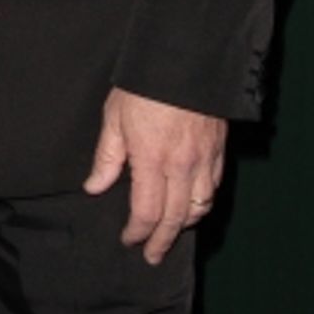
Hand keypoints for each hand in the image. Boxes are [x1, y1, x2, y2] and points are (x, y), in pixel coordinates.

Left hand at [83, 86, 225, 264]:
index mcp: (152, 160)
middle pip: (175, 218)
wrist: (185, 57)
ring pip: (200, 207)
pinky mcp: (219, 149)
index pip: (147, 213)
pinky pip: (213, 187)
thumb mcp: (114, 117)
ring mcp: (204, 159)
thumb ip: (107, 157)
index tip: (129, 240)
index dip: (137, 232)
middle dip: (162, 241)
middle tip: (153, 256)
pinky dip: (203, 203)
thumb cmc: (144, 84)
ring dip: (184, 224)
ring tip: (171, 232)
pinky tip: (193, 205)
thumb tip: (94, 187)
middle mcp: (182, 166)